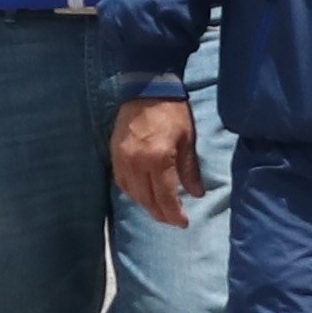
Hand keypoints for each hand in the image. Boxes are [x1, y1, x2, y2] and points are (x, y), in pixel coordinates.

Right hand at [113, 97, 206, 228]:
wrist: (147, 89)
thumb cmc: (173, 112)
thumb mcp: (188, 140)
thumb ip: (190, 170)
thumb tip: (196, 194)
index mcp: (159, 159)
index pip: (165, 197)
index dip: (174, 214)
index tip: (183, 223)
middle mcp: (137, 163)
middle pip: (147, 200)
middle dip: (161, 214)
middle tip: (173, 221)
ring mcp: (123, 160)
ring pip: (133, 194)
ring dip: (147, 206)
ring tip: (160, 211)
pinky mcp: (114, 155)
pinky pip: (122, 183)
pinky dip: (133, 193)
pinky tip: (142, 195)